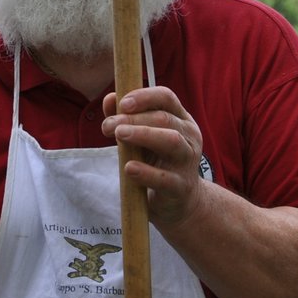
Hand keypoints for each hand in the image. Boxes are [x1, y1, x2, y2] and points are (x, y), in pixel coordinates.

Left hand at [101, 85, 205, 226]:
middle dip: (134, 118)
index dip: (144, 96)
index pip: (166, 97)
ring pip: (171, 141)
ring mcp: (187, 161)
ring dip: (143, 135)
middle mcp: (188, 137)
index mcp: (180, 120)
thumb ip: (126, 118)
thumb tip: (109, 99)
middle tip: (109, 125)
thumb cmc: (158, 163)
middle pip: (164, 118)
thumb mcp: (143, 138)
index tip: (122, 103)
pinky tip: (128, 168)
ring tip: (119, 135)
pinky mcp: (181, 186)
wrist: (179, 201)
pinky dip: (146, 172)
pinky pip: (165, 178)